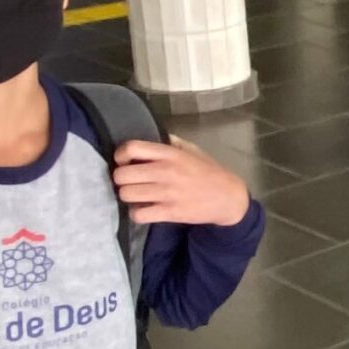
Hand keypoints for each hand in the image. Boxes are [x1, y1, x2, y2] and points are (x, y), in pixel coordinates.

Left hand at [112, 137, 253, 228]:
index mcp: (169, 153)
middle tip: (129, 181)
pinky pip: (138, 214)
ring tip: (136, 195)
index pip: (131, 148)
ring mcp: (166, 193)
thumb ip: (171, 142)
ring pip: (126, 194)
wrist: (228, 197)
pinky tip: (144, 209)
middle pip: (122, 175)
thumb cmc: (208, 171)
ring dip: (128, 196)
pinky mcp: (169, 212)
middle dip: (121, 179)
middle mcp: (165, 171)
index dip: (120, 155)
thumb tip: (152, 134)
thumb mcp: (192, 149)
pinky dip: (137, 213)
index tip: (123, 161)